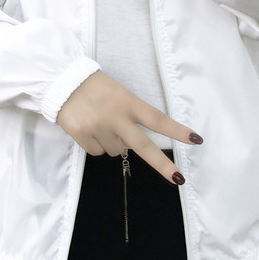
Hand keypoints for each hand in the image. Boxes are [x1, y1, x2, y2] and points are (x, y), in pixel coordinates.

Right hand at [57, 71, 202, 184]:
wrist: (63, 81)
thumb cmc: (96, 87)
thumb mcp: (118, 94)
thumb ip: (129, 116)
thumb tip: (133, 145)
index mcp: (128, 102)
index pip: (157, 119)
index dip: (177, 130)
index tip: (195, 140)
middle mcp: (116, 116)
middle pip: (143, 146)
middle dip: (162, 164)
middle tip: (178, 178)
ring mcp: (98, 127)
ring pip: (116, 151)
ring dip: (112, 142)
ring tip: (100, 122)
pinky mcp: (81, 135)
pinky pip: (97, 152)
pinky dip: (95, 143)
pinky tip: (88, 127)